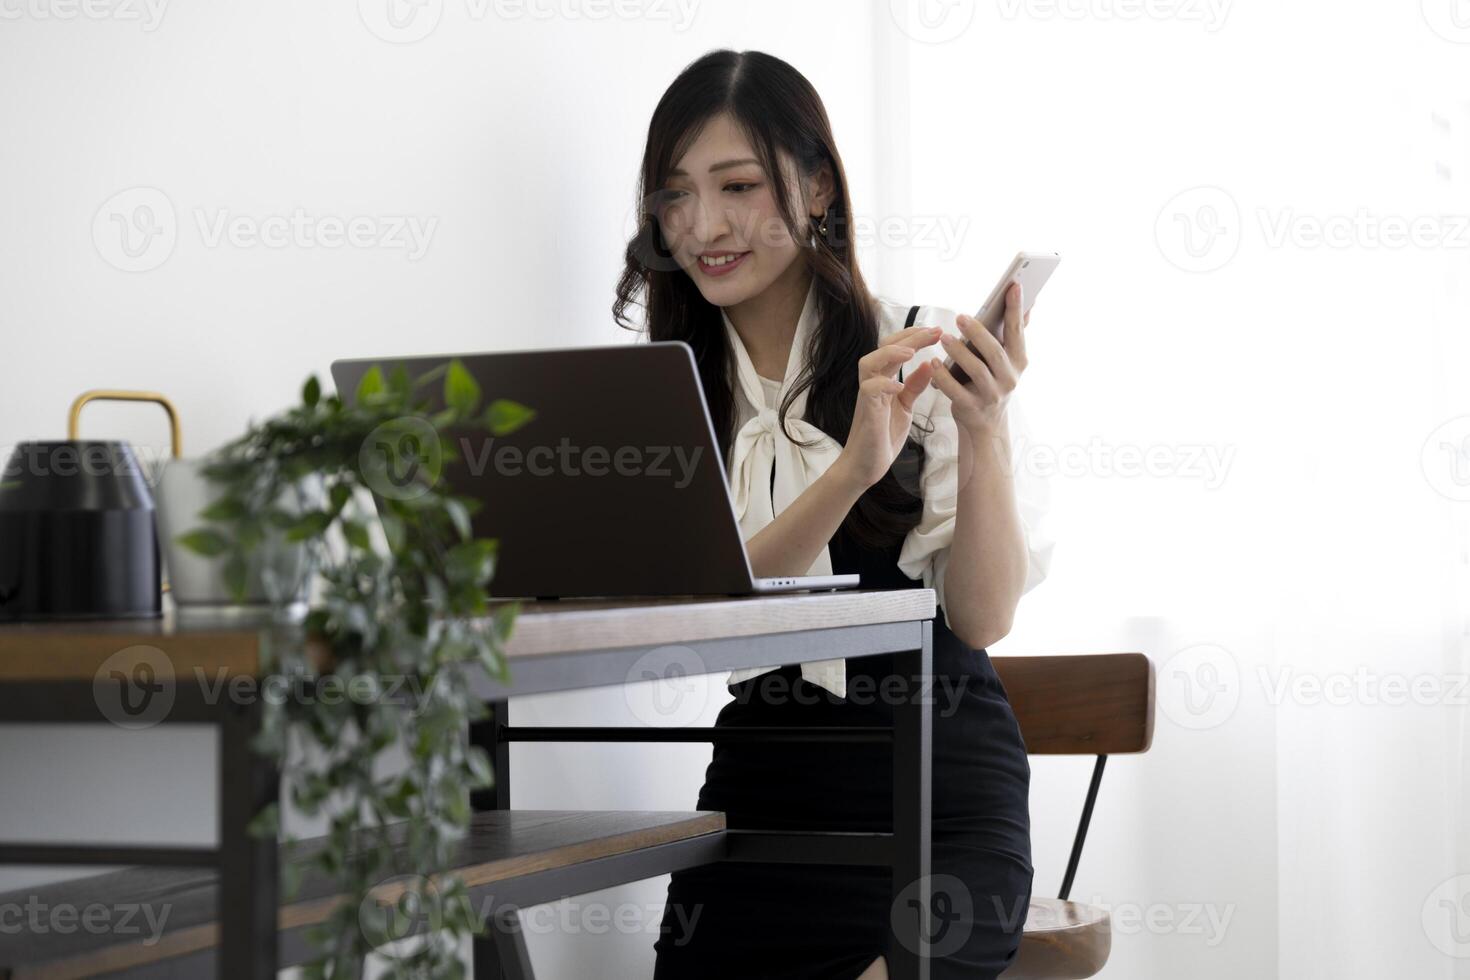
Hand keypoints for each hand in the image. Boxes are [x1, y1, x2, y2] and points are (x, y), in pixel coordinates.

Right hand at [834, 325, 940, 489]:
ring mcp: (867, 397)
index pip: (896, 348)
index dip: (915, 337)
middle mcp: (873, 383)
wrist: (866, 465)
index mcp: (884, 380)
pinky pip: (869, 390)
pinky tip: (900, 385)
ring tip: (912, 352)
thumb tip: (929, 365)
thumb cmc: (883, 436)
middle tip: (935, 332)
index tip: (938, 332)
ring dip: (891, 354)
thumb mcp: (905, 407)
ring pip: (869, 362)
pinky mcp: (866, 412)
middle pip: (883, 348)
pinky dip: (884, 384)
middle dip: (909, 337)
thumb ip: (915, 386)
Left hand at [929, 281, 1030, 434]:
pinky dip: (943, 376)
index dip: (1016, 309)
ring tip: (944, 338)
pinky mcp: (972, 407)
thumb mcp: (1007, 360)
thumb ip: (1013, 334)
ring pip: (976, 371)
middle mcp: (1009, 378)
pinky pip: (955, 391)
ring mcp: (991, 395)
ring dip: (958, 352)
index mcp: (1019, 361)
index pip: (1018, 331)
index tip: (1013, 286)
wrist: (985, 425)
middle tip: (960, 316)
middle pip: (994, 352)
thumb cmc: (992, 381)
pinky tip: (934, 362)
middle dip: (978, 333)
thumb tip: (1029, 303)